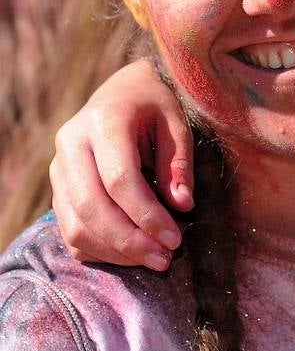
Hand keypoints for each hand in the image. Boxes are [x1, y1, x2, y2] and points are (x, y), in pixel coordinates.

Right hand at [50, 59, 192, 270]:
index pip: (119, 180)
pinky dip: (98, 248)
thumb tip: (182, 207)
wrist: (124, 90)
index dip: (147, 215)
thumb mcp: (178, 123)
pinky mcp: (57, 186)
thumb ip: (179, 163)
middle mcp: (70, 145)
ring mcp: (58, 167)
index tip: (176, 239)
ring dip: (114, 250)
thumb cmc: (156, 105)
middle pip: (91, 206)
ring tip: (153, 260)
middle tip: (164, 259)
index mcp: (103, 123)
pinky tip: (130, 254)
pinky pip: (69, 228)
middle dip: (129, 241)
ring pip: (75, 223)